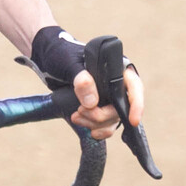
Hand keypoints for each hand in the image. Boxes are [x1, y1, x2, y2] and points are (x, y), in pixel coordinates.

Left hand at [29, 26, 141, 141]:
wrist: (48, 59)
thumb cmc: (61, 55)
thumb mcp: (68, 63)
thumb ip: (81, 78)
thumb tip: (92, 102)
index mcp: (115, 68)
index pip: (134, 87)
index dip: (137, 104)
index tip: (132, 121)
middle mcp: (116, 84)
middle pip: (121, 108)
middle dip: (102, 115)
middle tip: (80, 111)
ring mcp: (108, 97)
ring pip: (112, 119)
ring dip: (96, 123)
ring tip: (76, 117)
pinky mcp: (99, 107)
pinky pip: (106, 125)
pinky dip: (98, 130)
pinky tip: (89, 130)